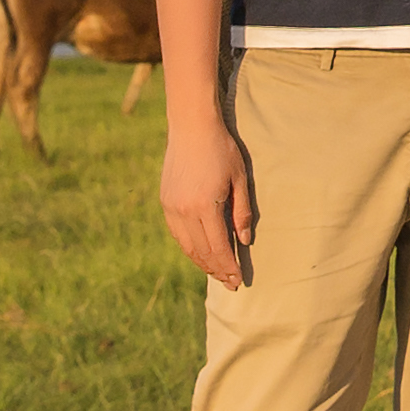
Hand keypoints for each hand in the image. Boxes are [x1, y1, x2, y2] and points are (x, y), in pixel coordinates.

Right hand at [161, 112, 256, 287]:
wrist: (191, 126)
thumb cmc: (222, 149)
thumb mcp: (240, 178)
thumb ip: (242, 211)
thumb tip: (244, 241)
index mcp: (205, 207)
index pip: (218, 248)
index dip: (228, 267)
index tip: (238, 280)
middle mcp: (184, 211)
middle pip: (201, 252)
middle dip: (216, 270)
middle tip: (229, 284)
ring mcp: (171, 207)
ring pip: (186, 246)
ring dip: (202, 262)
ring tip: (216, 272)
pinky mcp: (165, 201)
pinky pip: (177, 233)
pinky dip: (189, 247)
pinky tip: (200, 252)